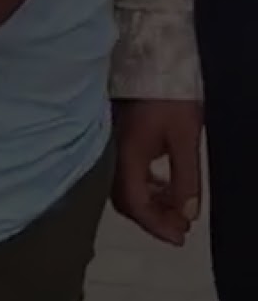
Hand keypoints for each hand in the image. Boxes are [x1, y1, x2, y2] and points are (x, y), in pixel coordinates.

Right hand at [111, 98, 202, 246]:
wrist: (149, 63)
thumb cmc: (168, 96)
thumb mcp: (185, 137)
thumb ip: (186, 178)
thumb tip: (189, 212)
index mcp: (127, 159)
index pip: (137, 204)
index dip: (157, 225)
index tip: (180, 237)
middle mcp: (113, 159)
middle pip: (128, 202)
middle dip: (154, 219)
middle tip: (181, 228)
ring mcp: (112, 152)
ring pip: (127, 190)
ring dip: (152, 204)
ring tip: (177, 209)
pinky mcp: (117, 144)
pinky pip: (128, 176)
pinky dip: (147, 188)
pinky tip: (163, 186)